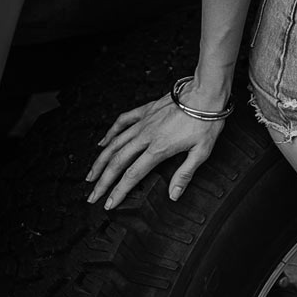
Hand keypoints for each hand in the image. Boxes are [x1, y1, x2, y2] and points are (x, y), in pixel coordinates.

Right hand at [85, 87, 228, 209]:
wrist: (205, 92)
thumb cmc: (206, 121)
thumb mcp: (202, 151)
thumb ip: (185, 174)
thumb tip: (173, 195)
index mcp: (159, 148)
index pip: (133, 175)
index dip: (119, 191)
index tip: (109, 204)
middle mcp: (146, 135)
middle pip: (118, 161)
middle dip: (103, 181)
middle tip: (92, 196)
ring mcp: (144, 122)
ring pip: (115, 143)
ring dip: (101, 160)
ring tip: (90, 175)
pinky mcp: (146, 110)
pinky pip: (123, 120)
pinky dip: (111, 132)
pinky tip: (103, 141)